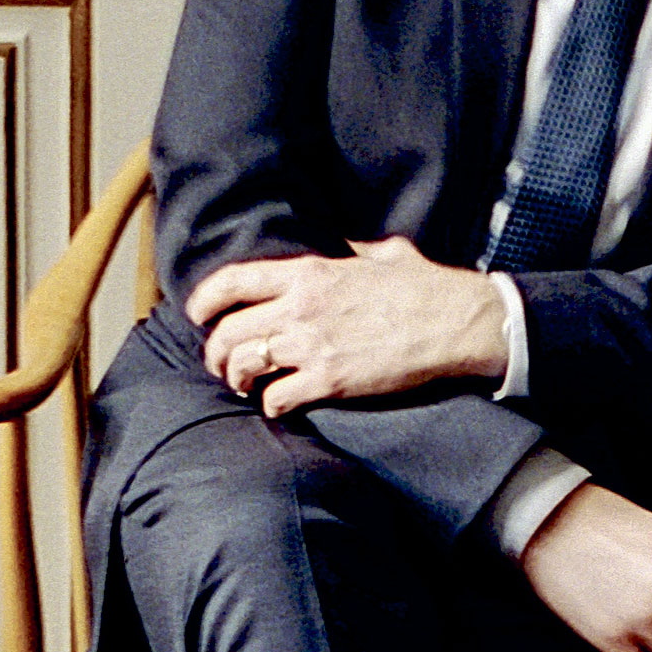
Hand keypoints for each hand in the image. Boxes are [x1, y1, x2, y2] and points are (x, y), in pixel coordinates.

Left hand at [184, 235, 507, 416]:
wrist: (455, 322)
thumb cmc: (424, 286)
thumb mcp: (381, 254)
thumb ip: (349, 252)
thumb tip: (340, 247)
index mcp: (310, 273)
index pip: (234, 281)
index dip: (204, 299)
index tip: (196, 314)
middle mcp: (301, 307)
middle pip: (229, 331)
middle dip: (215, 351)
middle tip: (220, 363)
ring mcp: (313, 345)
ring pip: (244, 365)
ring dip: (236, 379)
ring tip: (242, 385)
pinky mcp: (329, 380)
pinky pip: (277, 398)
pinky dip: (270, 404)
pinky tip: (278, 404)